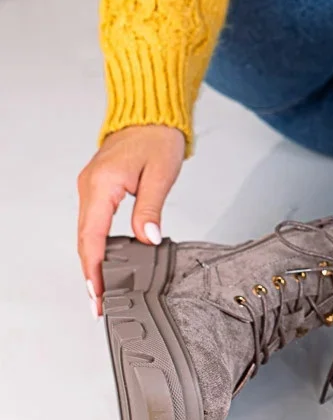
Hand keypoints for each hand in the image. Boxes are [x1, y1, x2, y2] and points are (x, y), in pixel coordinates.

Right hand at [77, 125, 185, 315]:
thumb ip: (151, 209)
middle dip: (91, 274)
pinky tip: (105, 262)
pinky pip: (91, 223)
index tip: (98, 293)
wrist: (151, 116)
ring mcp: (90, 188)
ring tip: (103, 290)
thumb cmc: (157, 138)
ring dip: (92, 262)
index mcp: (103, 185)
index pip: (93, 236)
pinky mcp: (97, 189)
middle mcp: (90, 187)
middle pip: (84, 240)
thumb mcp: (161, 174)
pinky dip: (96, 245)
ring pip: (86, 234)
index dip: (95, 268)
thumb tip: (148, 238)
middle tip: (99, 303)